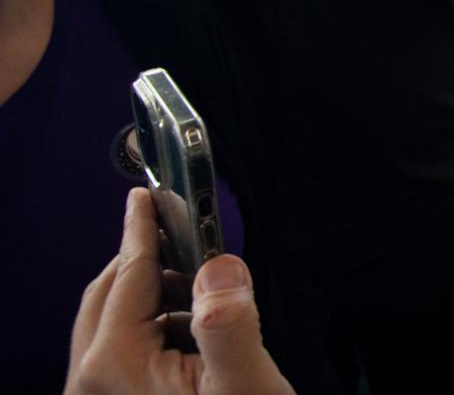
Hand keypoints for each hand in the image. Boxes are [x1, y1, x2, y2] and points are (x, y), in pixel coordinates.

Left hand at [65, 189, 294, 394]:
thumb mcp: (243, 384)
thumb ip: (230, 325)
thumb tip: (221, 268)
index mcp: (114, 364)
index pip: (128, 275)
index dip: (143, 229)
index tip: (146, 196)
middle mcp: (91, 380)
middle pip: (111, 293)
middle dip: (150, 261)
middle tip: (188, 238)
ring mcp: (98, 393)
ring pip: (114, 319)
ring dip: (155, 296)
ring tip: (201, 293)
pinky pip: (120, 346)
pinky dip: (153, 325)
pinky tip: (190, 330)